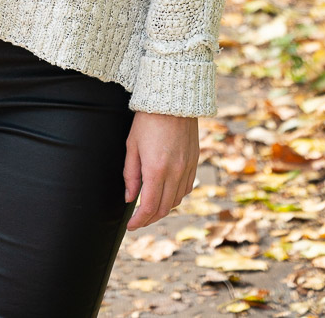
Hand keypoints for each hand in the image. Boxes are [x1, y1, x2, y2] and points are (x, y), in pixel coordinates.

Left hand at [123, 110, 199, 229]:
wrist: (173, 99)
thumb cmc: (148, 120)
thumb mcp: (132, 145)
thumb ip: (130, 175)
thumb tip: (130, 198)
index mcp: (156, 169)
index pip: (149, 207)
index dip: (139, 221)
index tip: (131, 225)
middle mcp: (175, 172)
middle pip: (164, 208)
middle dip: (150, 218)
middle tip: (139, 219)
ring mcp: (187, 168)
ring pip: (177, 200)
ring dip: (164, 208)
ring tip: (151, 206)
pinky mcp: (195, 161)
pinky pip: (187, 188)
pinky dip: (176, 196)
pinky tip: (167, 192)